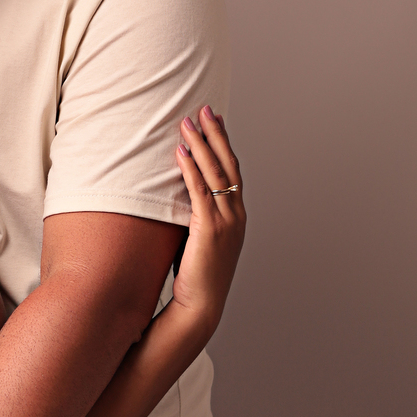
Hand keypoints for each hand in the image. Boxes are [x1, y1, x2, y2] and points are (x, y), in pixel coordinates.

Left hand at [173, 105, 245, 333]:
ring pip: (215, 174)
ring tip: (188, 122)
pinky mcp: (209, 229)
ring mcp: (226, 222)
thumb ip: (196, 217)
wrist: (201, 306)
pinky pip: (200, 191)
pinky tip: (181, 152)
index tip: (215, 121)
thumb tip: (178, 198)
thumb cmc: (196, 277)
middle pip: (228, 165)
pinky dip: (191, 169)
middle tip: (205, 109)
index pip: (232, 172)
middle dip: (216, 134)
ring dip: (201, 145)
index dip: (224, 144)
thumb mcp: (200, 240)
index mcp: (237, 217)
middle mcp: (236, 215)